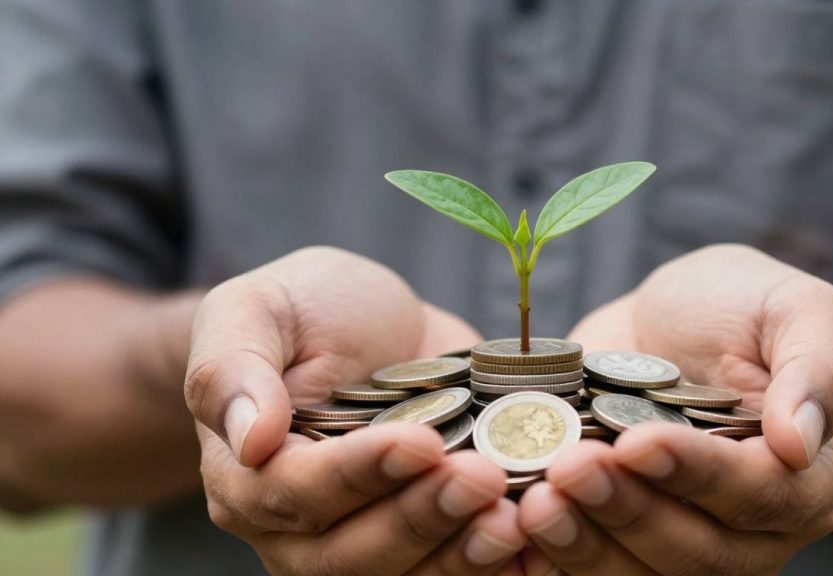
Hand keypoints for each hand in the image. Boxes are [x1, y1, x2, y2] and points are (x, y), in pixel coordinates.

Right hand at [185, 246, 526, 574]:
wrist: (371, 324)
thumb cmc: (304, 309)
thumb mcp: (256, 307)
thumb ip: (233, 367)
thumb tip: (247, 437)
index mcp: (248, 476)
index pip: (295, 493)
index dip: (357, 475)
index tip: (417, 442)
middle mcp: (298, 529)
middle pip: (353, 553)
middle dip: (421, 518)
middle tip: (482, 478)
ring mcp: (363, 541)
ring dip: (462, 553)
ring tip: (515, 517)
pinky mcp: (424, 540)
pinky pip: (450, 570)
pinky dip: (494, 564)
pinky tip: (535, 539)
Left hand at [518, 244, 832, 574]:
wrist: (678, 321)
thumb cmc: (745, 306)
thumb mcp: (797, 307)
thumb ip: (819, 368)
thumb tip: (802, 441)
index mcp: (804, 479)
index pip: (756, 495)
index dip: (695, 475)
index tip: (637, 442)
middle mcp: (749, 530)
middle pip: (694, 551)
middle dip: (627, 512)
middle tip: (569, 468)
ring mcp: (683, 543)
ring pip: (640, 574)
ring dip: (583, 545)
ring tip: (534, 501)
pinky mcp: (623, 538)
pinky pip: (593, 569)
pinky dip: (552, 560)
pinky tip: (512, 532)